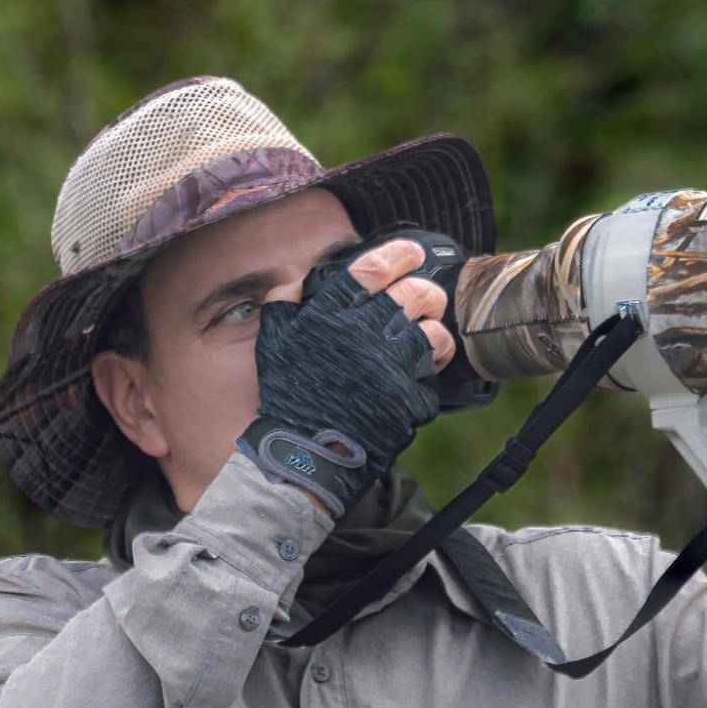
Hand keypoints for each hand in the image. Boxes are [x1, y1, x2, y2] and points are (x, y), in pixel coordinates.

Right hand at [238, 239, 447, 517]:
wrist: (303, 455)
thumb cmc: (289, 396)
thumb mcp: (273, 343)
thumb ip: (283, 303)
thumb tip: (295, 277)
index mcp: (328, 317)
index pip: (373, 269)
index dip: (400, 254)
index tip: (412, 252)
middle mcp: (362, 337)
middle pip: (415, 294)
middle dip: (427, 291)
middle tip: (425, 298)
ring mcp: (389, 369)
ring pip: (434, 332)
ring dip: (434, 331)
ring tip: (425, 336)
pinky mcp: (407, 398)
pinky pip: (431, 375)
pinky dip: (427, 373)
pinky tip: (415, 376)